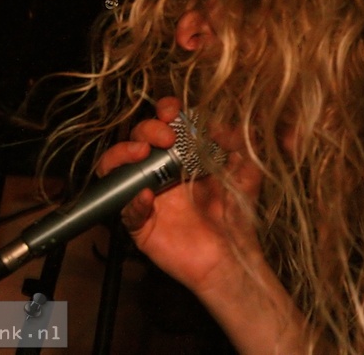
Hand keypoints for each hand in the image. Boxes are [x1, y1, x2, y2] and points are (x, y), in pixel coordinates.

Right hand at [96, 97, 263, 294]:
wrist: (234, 254)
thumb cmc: (238, 213)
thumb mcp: (247, 169)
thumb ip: (239, 142)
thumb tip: (221, 121)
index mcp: (183, 155)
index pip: (163, 123)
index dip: (163, 111)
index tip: (172, 110)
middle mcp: (161, 171)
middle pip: (137, 139)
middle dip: (147, 129)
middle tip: (166, 136)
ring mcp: (149, 196)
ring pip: (116, 169)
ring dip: (122, 154)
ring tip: (141, 153)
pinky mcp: (142, 225)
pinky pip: (125, 212)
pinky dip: (131, 202)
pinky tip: (147, 197)